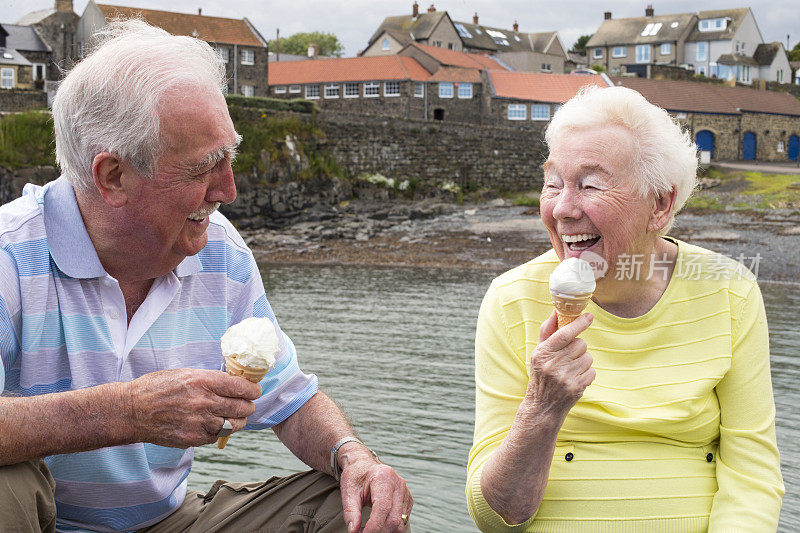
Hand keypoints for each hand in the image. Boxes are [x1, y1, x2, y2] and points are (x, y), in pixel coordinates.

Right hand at [123, 368, 262, 446]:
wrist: (132, 410)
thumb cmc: (157, 388)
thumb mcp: (185, 374)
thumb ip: (209, 379)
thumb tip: (232, 383)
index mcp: (202, 381)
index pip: (240, 387)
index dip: (252, 390)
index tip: (254, 391)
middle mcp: (204, 402)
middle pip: (242, 407)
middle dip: (248, 406)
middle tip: (247, 404)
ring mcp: (199, 422)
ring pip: (234, 424)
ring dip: (238, 420)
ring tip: (234, 416)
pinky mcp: (193, 438)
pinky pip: (218, 436)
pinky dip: (221, 431)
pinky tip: (215, 425)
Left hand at [339, 444, 412, 532]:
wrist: (363, 465)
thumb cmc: (355, 476)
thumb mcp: (348, 491)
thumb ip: (350, 512)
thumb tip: (353, 531)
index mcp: (383, 478)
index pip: (382, 508)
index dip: (373, 526)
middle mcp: (398, 484)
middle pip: (394, 518)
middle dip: (378, 531)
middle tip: (362, 532)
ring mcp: (405, 491)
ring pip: (400, 522)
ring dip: (385, 531)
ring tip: (369, 528)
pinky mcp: (407, 499)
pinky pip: (403, 520)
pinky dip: (391, 527)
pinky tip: (378, 523)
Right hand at [526, 310, 594, 421]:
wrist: (542, 407)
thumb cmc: (541, 375)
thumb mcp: (538, 353)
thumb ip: (547, 332)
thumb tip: (556, 312)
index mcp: (542, 353)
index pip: (564, 334)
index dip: (578, 324)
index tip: (589, 316)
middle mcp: (553, 364)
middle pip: (580, 344)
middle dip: (578, 348)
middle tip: (568, 356)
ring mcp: (566, 377)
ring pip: (588, 357)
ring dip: (582, 361)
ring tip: (570, 369)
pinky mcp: (577, 387)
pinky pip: (592, 371)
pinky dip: (586, 374)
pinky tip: (575, 379)